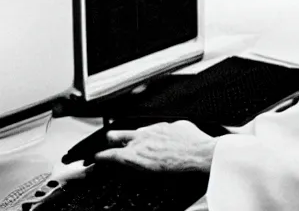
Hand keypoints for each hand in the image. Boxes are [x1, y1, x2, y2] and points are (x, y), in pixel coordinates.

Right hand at [93, 120, 217, 172]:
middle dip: (110, 140)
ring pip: (136, 130)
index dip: (99, 158)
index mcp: (133, 154)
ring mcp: (154, 128)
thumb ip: (135, 169)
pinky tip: (165, 142)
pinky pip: (158, 127)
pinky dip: (157, 134)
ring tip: (139, 145)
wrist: (200, 154)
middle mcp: (141, 138)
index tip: (96, 159)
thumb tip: (129, 169)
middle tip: (112, 146)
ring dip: (135, 137)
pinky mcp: (168, 124)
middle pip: (114, 135)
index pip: (107, 154)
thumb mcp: (150, 175)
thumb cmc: (178, 169)